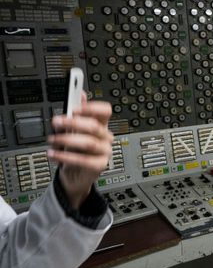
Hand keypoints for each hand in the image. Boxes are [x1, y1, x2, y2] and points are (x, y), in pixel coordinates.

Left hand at [47, 94, 113, 208]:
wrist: (75, 173)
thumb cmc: (75, 149)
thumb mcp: (72, 129)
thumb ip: (76, 112)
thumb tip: (79, 93)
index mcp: (101, 124)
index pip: (105, 111)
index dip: (91, 107)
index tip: (74, 107)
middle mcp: (104, 136)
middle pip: (94, 126)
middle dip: (73, 122)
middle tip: (56, 122)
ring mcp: (104, 151)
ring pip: (88, 142)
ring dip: (66, 140)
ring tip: (52, 140)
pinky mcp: (99, 165)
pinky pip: (83, 160)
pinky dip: (65, 157)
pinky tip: (53, 154)